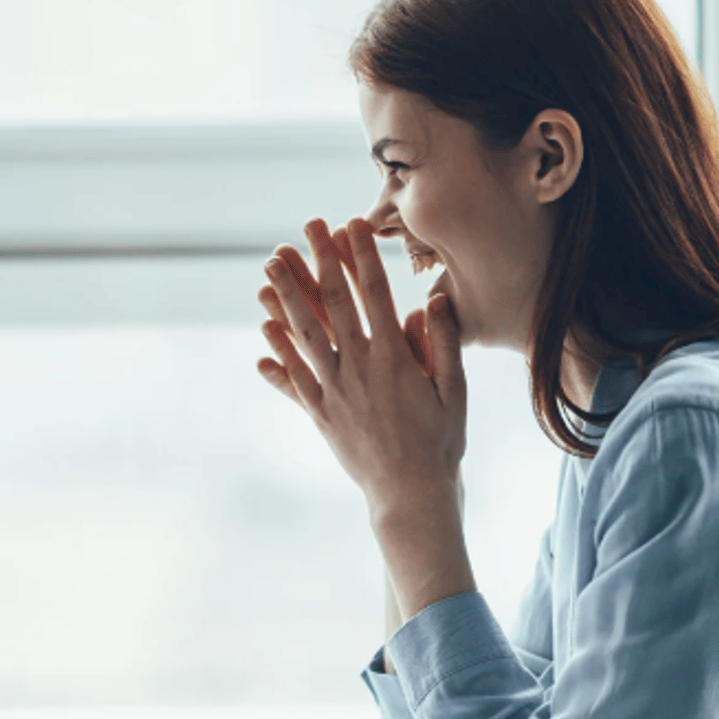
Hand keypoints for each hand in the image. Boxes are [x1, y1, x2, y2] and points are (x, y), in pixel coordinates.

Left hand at [256, 218, 474, 616]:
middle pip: (334, 304)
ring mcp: (335, 390)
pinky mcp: (319, 413)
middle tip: (307, 227)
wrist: (411, 494)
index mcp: (395, 358)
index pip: (375, 294)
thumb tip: (436, 297)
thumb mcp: (454, 391)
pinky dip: (278, 353)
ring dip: (286, 297)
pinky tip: (264, 331)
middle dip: (320, 261)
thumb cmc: (440, 443)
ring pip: (305, 334)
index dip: (361, 256)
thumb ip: (444, 342)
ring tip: (270, 267)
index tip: (352, 225)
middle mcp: (359, 368)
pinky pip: (294, 378)